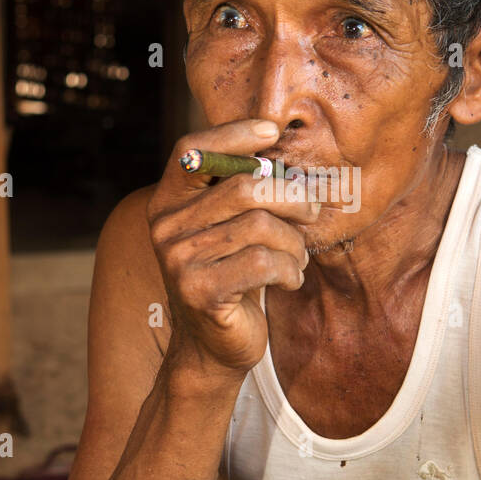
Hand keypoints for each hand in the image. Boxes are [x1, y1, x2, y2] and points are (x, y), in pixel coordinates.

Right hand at [147, 118, 320, 373]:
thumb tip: (284, 150)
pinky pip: (265, 263)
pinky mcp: (199, 291)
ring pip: (261, 226)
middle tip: (313, 212)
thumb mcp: (229, 229)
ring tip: (298, 258)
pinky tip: (290, 279)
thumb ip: (241, 192)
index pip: (193, 150)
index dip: (233, 134)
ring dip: (295, 244)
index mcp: (167, 202)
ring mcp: (178, 260)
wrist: (213, 348)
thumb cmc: (231, 277)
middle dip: (292, 198)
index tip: (272, 131)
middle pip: (244, 187)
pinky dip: (290, 270)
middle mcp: (166, 227)